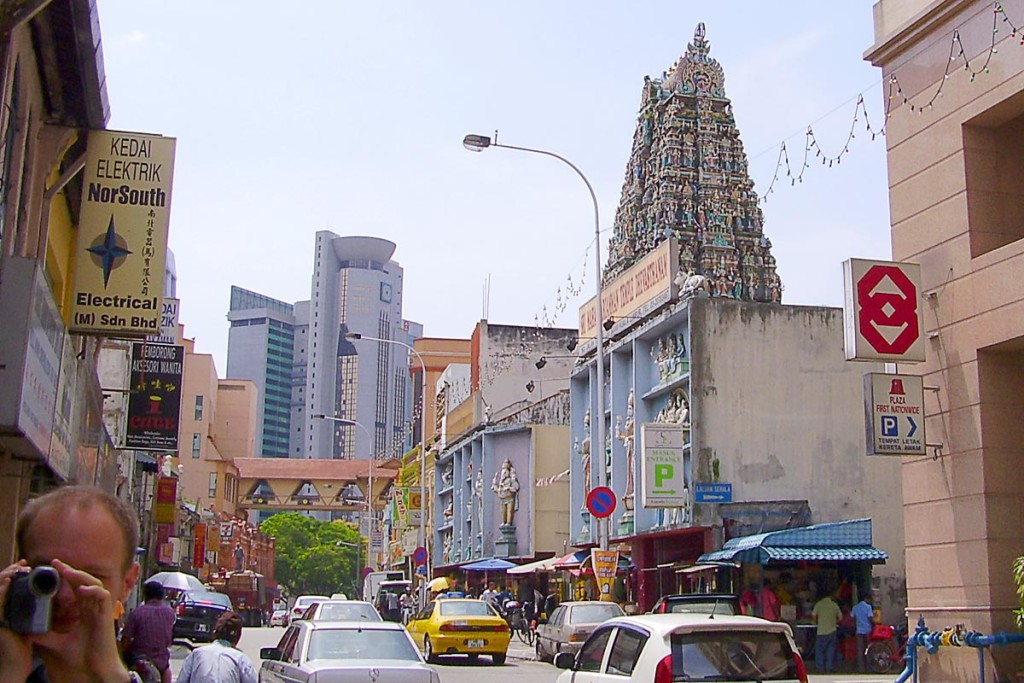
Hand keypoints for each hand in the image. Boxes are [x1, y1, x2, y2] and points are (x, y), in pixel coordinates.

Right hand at [0, 561, 34, 681]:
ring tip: (17, 570)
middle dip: (8, 572)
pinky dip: (1, 591)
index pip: (3, 586)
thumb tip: (44, 591)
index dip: (10, 573)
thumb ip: (29, 607)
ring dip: (5, 577)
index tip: (24, 565)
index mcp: (2, 609)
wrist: (16, 662)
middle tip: (22, 564)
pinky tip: (8, 583)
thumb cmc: (21, 643)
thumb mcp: (25, 620)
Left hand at [50, 559, 129, 682]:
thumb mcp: (57, 643)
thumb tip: (28, 631)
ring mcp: (101, 609)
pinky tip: (83, 590)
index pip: (76, 587)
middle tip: (56, 563)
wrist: (96, 668)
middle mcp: (93, 607)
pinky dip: (94, 590)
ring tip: (68, 572)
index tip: (53, 567)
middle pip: (85, 581)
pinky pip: (103, 596)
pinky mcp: (106, 614)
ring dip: (81, 576)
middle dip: (71, 570)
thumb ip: (46, 635)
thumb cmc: (82, 656)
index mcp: (85, 611)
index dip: (67, 576)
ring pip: (95, 584)